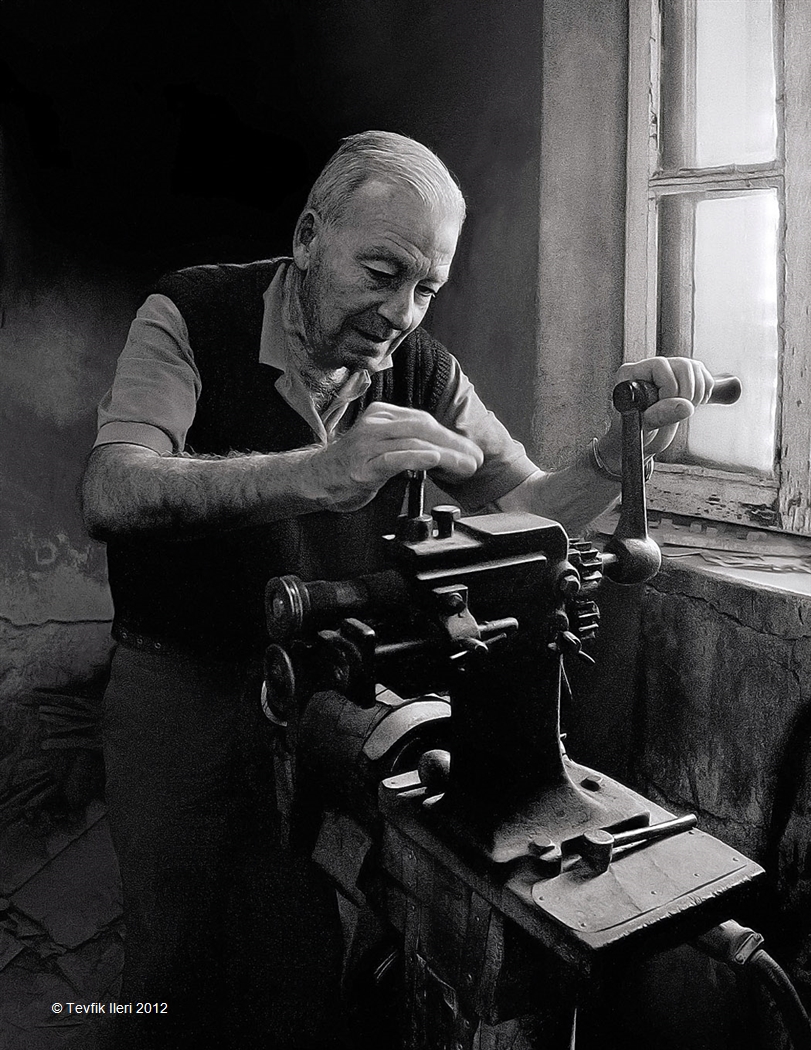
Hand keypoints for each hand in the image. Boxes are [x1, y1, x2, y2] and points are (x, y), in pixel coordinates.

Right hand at [305, 402, 483, 511]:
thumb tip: (443, 452)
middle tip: (476, 458)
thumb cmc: (351, 465)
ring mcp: (367, 444)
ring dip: (446, 454)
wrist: (316, 479)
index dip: (450, 435)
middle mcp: (375, 425)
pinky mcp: (363, 465)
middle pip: (424, 428)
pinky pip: (395, 458)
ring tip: (466, 465)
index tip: (470, 450)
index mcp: (382, 415)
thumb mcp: (381, 445)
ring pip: (414, 442)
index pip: (424, 420)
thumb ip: (406, 443)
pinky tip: (435, 459)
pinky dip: (418, 457)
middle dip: (454, 444)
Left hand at [597, 356, 714, 469]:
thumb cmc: (631, 435)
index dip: (670, 388)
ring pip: (695, 369)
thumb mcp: (641, 428)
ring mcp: (668, 372)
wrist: (641, 442)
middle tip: (678, 413)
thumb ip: (658, 416)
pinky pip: (704, 378)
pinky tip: (691, 406)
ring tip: (682, 412)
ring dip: (696, 394)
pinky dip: (704, 394)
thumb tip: (684, 406)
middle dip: (686, 393)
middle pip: (682, 365)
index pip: (660, 366)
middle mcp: (649, 369)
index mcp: (630, 375)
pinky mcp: (683, 380)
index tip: (666, 409)